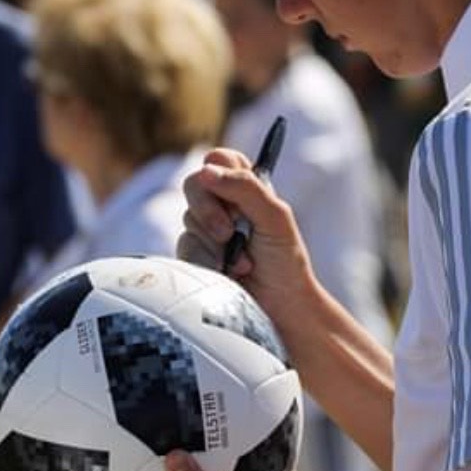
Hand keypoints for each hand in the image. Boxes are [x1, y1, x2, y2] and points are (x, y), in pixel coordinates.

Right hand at [178, 147, 316, 336]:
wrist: (279, 310)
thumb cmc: (285, 264)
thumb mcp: (275, 219)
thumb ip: (246, 188)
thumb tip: (207, 170)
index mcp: (246, 190)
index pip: (221, 160)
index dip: (220, 171)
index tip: (230, 191)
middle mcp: (223, 207)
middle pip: (194, 184)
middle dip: (210, 210)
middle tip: (230, 233)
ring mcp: (206, 232)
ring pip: (188, 219)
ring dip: (215, 244)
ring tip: (243, 265)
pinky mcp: (194, 257)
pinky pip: (185, 248)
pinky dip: (206, 261)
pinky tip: (226, 275)